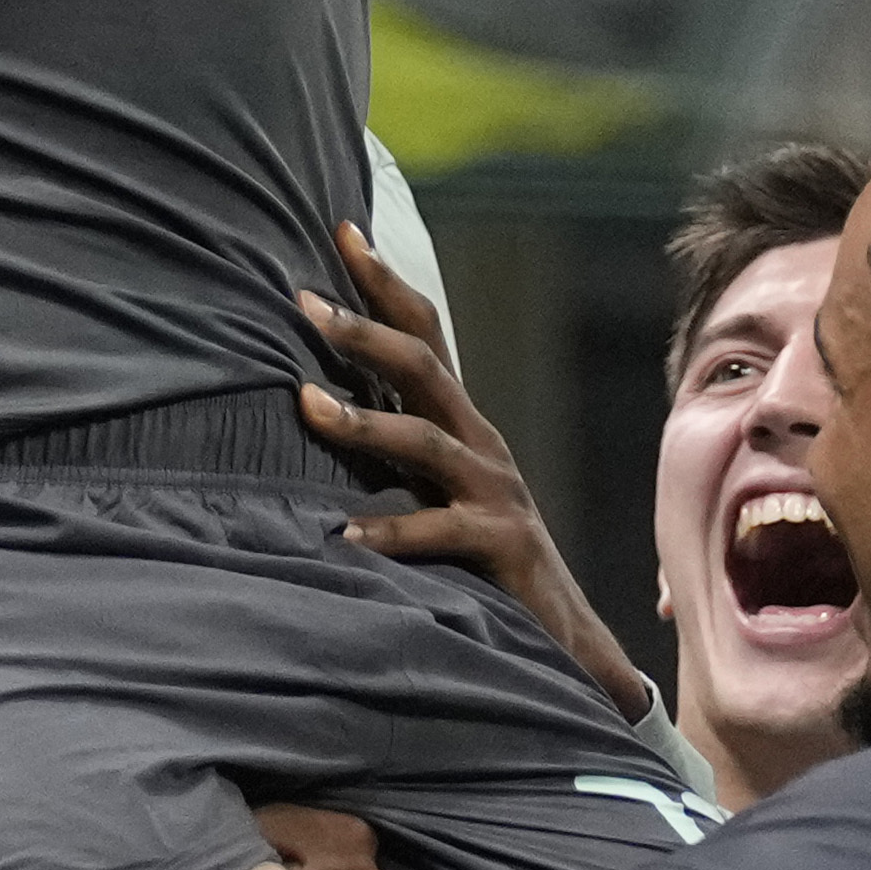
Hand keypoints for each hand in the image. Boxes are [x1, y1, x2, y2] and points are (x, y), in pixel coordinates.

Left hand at [297, 228, 643, 722]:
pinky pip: (440, 532)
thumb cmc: (482, 562)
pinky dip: (391, 530)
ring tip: (306, 405)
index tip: (340, 230)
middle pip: (423, 367)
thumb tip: (310, 403)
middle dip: (364, 329)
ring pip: (426, 441)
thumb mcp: (433, 490)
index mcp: (462, 426)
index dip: (383, 283)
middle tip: (303, 303)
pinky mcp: (501, 547)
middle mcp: (481, 446)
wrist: (568, 639)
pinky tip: (344, 534)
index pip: (423, 335)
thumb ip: (390, 448)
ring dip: (364, 420)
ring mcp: (495, 494)